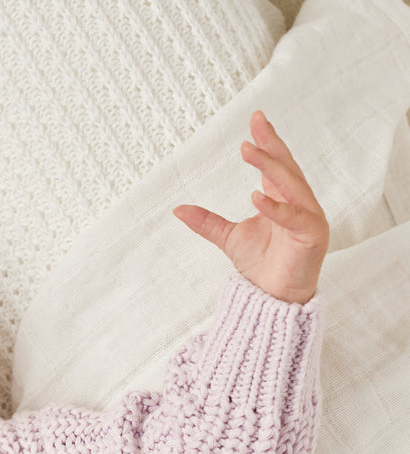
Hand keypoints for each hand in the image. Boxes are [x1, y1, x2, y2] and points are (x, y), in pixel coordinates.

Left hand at [174, 110, 327, 303]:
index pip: (276, 164)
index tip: (256, 119)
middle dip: (271, 145)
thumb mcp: (229, 238)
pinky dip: (276, 207)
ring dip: (271, 167)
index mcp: (283, 198)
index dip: (267, 142)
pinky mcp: (313, 235)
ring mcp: (309, 217)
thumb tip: (178, 208)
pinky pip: (295, 217)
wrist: (272, 298)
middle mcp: (299, 203)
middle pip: (286, 168)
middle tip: (255, 126)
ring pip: (292, 186)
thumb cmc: (260, 265)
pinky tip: (257, 195)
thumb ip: (207, 222)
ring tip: (249, 151)